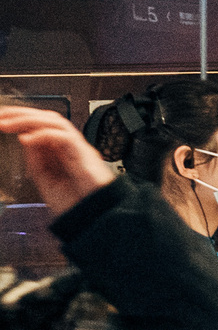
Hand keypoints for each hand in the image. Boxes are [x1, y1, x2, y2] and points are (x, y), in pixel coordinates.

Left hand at [0, 107, 114, 215]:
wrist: (96, 215)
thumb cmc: (76, 201)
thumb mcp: (46, 180)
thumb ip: (36, 160)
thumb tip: (25, 138)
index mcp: (62, 151)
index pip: (42, 126)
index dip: (21, 119)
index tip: (1, 119)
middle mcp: (70, 145)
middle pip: (48, 118)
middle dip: (21, 113)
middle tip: (0, 115)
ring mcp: (78, 147)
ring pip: (55, 122)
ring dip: (28, 120)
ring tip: (7, 124)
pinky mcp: (84, 154)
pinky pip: (63, 137)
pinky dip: (43, 135)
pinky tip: (27, 139)